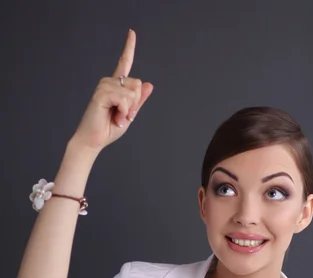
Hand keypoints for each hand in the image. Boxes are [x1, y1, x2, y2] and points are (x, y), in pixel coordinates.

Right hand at [70, 29, 152, 152]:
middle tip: (124, 116)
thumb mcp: (129, 114)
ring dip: (129, 110)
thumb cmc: (109, 128)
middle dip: (135, 103)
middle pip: (137, 84)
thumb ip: (138, 100)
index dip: (129, 48)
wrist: (94, 140)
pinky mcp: (102, 93)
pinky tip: (115, 117)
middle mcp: (109, 82)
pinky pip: (124, 99)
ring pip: (132, 92)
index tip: (131, 32)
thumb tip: (149, 84)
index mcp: (116, 86)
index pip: (124, 63)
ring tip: (117, 117)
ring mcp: (104, 86)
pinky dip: (124, 111)